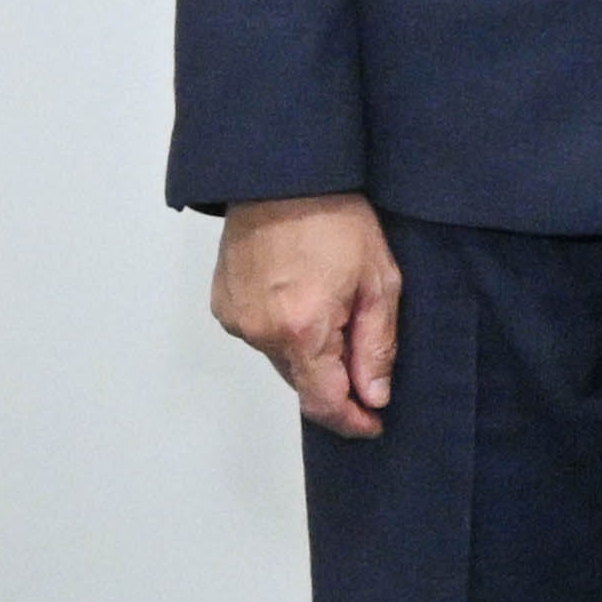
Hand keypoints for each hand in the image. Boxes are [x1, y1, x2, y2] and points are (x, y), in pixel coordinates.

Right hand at [212, 195, 400, 438]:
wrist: (282, 177)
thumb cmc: (336, 219)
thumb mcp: (379, 282)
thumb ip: (376, 347)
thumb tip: (374, 396)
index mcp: (301, 330)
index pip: (323, 403)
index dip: (351, 421)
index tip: (372, 424)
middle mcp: (260, 332)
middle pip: (302, 381)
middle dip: (335, 377)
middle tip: (362, 345)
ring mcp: (236, 319)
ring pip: (281, 358)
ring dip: (308, 349)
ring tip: (331, 304)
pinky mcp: (222, 304)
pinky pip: (259, 334)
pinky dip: (283, 328)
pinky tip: (301, 294)